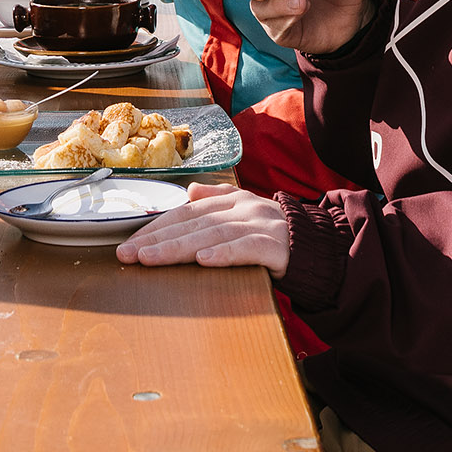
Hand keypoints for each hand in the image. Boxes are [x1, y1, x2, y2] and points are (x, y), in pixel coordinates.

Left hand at [115, 184, 292, 272]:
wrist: (323, 248)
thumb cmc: (278, 236)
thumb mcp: (247, 213)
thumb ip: (218, 201)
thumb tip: (190, 192)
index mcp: (233, 201)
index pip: (186, 212)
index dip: (157, 226)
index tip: (130, 242)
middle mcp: (244, 208)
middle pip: (193, 222)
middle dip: (157, 239)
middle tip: (128, 254)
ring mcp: (260, 225)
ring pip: (212, 234)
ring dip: (178, 247)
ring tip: (151, 259)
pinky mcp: (275, 246)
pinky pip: (246, 248)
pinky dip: (224, 253)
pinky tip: (203, 260)